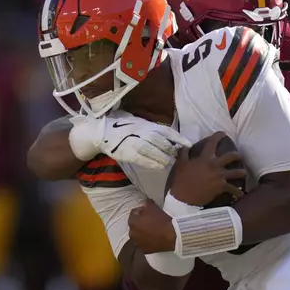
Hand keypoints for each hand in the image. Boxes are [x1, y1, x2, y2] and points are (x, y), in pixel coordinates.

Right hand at [69, 110, 191, 169]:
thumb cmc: (121, 126)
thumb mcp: (138, 122)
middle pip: (163, 142)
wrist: (100, 131)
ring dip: (164, 158)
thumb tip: (167, 135)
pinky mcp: (127, 152)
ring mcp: (135, 142)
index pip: (168, 131)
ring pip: (155, 151)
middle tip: (178, 156)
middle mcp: (143, 132)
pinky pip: (143, 159)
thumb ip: (151, 128)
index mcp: (147, 124)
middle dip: (172, 150)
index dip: (179, 138)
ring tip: (170, 163)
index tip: (189, 145)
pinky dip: (153, 163)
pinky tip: (160, 167)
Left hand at [128, 199, 175, 253]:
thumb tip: (144, 203)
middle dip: (140, 222)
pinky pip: (143, 243)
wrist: (172, 235)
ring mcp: (137, 243)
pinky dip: (146, 240)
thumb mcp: (154, 207)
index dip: (141, 210)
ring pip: (138, 235)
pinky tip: (153, 238)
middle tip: (150, 220)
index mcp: (132, 222)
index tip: (148, 210)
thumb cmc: (162, 220)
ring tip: (152, 230)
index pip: (133, 213)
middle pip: (134, 225)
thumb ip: (146, 203)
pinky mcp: (144, 250)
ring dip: (142, 232)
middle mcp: (132, 233)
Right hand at [170, 132, 246, 205]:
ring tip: (244, 173)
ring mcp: (220, 176)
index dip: (218, 136)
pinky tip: (240, 193)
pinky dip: (238, 192)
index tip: (223, 133)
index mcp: (205, 158)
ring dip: (242, 172)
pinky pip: (233, 189)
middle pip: (231, 156)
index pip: (212, 143)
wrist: (184, 196)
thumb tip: (185, 146)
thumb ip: (184, 154)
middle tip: (240, 155)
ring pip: (237, 172)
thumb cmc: (181, 180)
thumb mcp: (181, 164)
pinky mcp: (222, 187)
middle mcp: (215, 165)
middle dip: (238, 155)